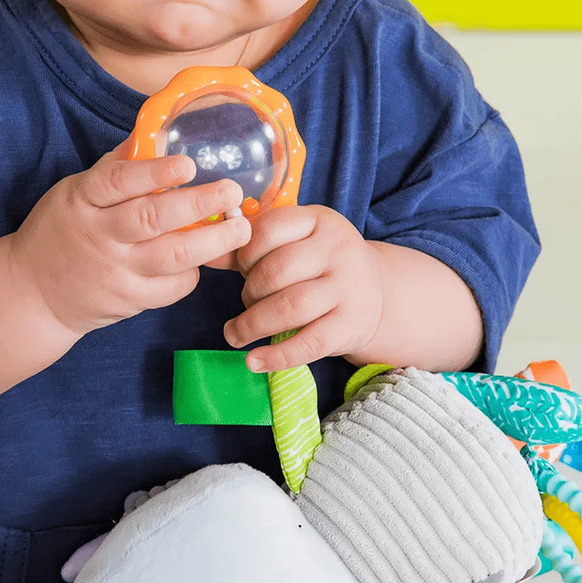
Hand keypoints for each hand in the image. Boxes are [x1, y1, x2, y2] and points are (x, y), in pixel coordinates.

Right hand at [8, 138, 250, 335]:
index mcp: (82, 200)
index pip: (117, 182)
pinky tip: (207, 259)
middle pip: (151, 219)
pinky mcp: (129, 301)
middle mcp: (99, 235)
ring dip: (212, 242)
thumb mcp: (74, 192)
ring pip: (170, 256)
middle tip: (231, 192)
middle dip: (197, 203)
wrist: (35, 294)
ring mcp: (115, 271)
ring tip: (240, 228)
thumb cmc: (63, 231)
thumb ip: (115, 168)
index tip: (188, 164)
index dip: (154, 173)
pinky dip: (194, 273)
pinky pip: (171, 288)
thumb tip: (155, 132)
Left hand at [223, 205, 383, 371]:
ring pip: (291, 307)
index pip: (270, 228)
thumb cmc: (320, 267)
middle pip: (278, 270)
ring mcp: (348, 288)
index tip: (241, 269)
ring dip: (253, 325)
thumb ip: (250, 249)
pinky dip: (277, 356)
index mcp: (319, 221)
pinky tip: (254, 361)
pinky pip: (309, 343)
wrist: (376, 294)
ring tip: (235, 334)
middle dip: (249, 292)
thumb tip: (205, 256)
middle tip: (245, 303)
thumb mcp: (294, 245)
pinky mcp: (350, 325)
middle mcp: (338, 250)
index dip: (245, 252)